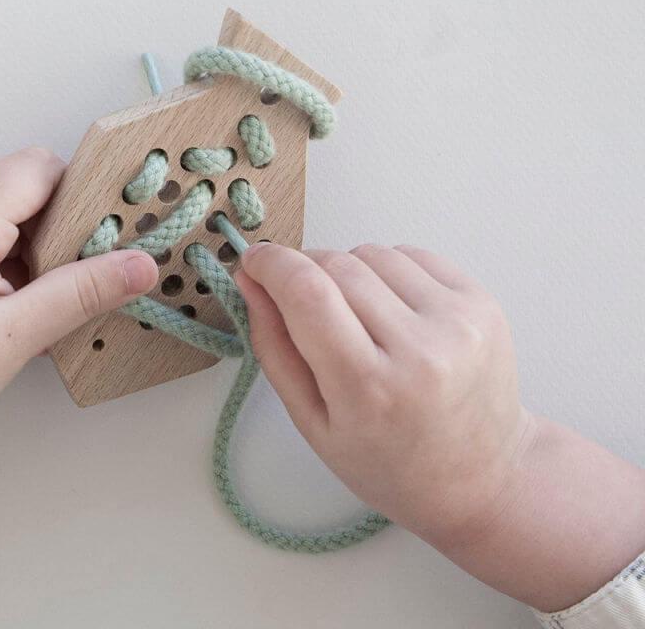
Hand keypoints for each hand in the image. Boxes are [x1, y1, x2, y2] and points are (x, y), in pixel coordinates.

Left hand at [0, 148, 156, 540]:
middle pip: (16, 171)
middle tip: (70, 268)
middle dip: (53, 211)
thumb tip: (142, 264)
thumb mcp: (16, 336)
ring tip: (33, 287)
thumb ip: (81, 291)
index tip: (99, 237)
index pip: (37, 166)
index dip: (77, 195)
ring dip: (25, 224)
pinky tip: (4, 288)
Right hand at [238, 242, 644, 610]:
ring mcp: (458, 322)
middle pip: (335, 264)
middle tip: (302, 301)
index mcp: (369, 389)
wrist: (484, 478)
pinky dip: (387, 270)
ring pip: (371, 252)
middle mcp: (420, 349)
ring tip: (358, 317)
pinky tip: (392, 311)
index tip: (254, 262)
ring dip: (348, 271)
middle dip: (305, 270)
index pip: (306, 292)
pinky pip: (410, 254)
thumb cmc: (388, 461)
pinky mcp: (482, 303)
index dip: (270, 264)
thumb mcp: (312, 422)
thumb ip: (273, 346)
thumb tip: (249, 277)